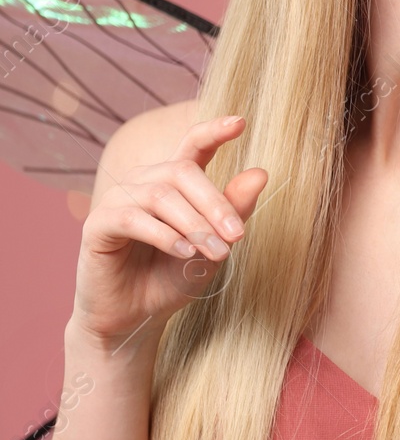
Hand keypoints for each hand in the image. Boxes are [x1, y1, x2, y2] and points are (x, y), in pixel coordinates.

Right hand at [70, 115, 268, 350]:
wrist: (136, 317)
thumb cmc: (174, 277)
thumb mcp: (214, 246)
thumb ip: (234, 211)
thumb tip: (260, 173)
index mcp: (173, 182)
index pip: (192, 145)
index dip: (214, 131)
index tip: (240, 122)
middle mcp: (143, 183)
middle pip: (182, 171)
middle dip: (215, 202)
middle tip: (238, 236)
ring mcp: (118, 201)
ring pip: (161, 195)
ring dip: (195, 224)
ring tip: (215, 252)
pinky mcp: (98, 225)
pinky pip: (133, 219)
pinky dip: (164, 235)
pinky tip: (184, 252)